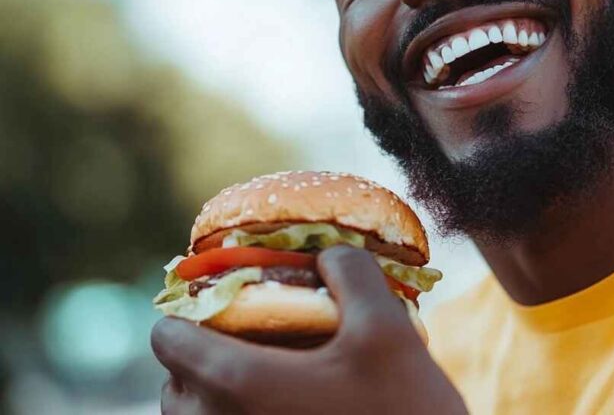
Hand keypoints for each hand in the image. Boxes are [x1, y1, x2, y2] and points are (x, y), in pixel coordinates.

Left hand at [151, 246, 466, 413]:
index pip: (169, 340)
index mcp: (241, 383)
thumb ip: (351, 274)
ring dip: (219, 392)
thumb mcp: (387, 327)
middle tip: (251, 336)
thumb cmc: (402, 409)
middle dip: (203, 354)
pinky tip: (293, 406)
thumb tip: (328, 256)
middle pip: (175, 386)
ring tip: (272, 373)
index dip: (192, 310)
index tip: (228, 299)